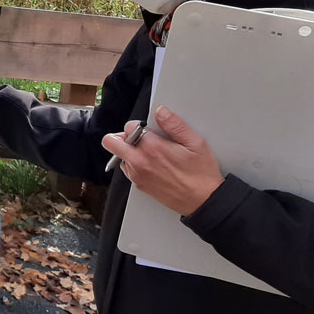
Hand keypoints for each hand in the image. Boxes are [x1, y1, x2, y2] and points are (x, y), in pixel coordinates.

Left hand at [101, 106, 224, 216]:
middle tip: (138, 138)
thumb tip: (161, 112)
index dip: (138, 125)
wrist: (202, 201)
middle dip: (121, 136)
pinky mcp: (139, 185)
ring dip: (128, 151)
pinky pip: (127, 170)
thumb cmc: (201, 174)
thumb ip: (175, 125)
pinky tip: (152, 165)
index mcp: (153, 148)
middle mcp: (140, 162)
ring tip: (150, 154)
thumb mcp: (195, 143)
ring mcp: (137, 175)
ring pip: (118, 156)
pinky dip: (134, 164)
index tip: (149, 128)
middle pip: (111, 142)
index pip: (129, 127)